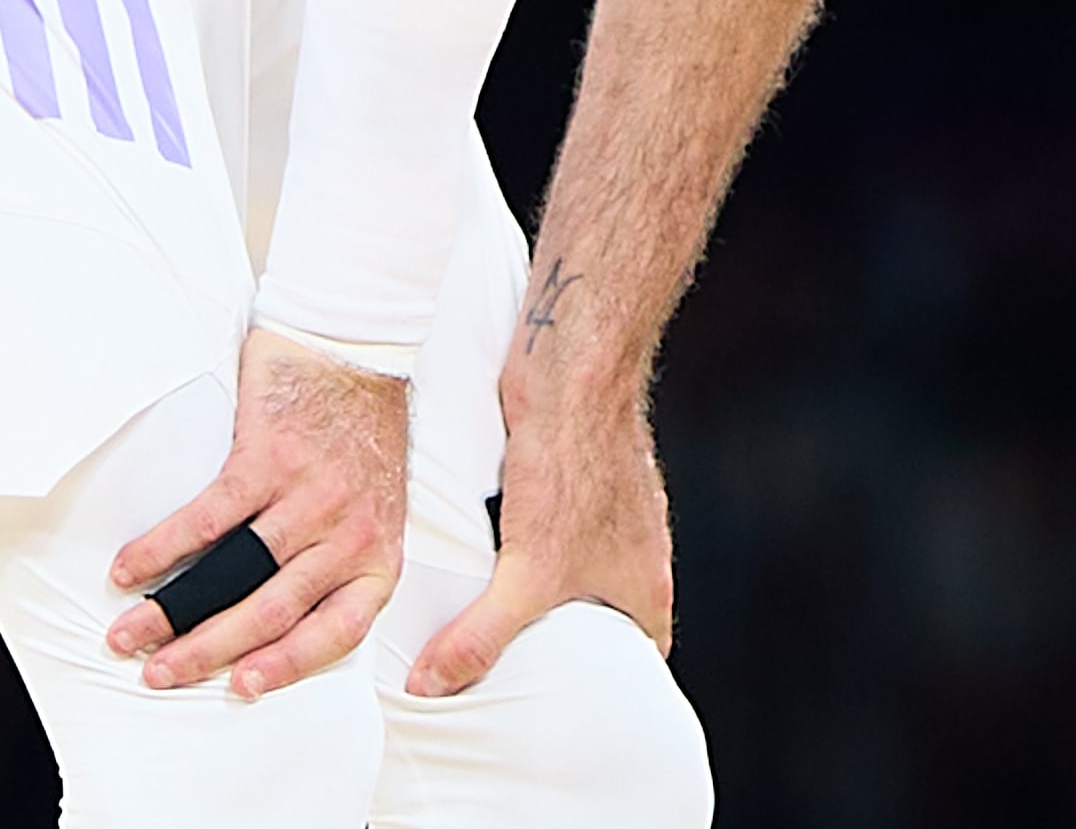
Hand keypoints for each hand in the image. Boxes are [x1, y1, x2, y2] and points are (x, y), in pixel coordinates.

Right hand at [104, 327, 409, 699]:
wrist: (356, 346)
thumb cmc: (359, 431)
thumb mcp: (375, 510)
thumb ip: (342, 562)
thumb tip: (287, 619)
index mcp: (376, 555)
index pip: (335, 631)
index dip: (286, 666)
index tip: (240, 687)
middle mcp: (347, 533)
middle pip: (271, 612)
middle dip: (207, 651)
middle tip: (159, 674)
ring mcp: (309, 497)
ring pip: (234, 574)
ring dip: (172, 611)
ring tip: (129, 633)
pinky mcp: (269, 459)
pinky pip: (208, 519)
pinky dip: (162, 548)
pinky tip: (129, 567)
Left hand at [403, 356, 672, 696]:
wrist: (574, 371)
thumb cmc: (571, 468)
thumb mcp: (526, 572)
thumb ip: (479, 636)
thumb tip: (427, 686)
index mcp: (648, 588)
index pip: (639, 660)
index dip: (607, 688)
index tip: (562, 704)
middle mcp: (641, 552)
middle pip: (606, 618)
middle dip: (566, 642)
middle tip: (517, 668)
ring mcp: (616, 511)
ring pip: (581, 570)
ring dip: (546, 588)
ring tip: (495, 610)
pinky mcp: (585, 476)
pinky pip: (561, 526)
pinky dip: (533, 541)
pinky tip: (492, 545)